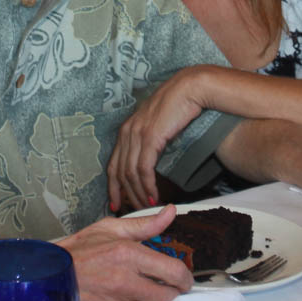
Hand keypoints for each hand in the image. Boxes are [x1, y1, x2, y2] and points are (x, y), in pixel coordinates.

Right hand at [58, 204, 191, 300]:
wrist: (49, 275)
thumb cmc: (80, 250)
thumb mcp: (111, 229)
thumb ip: (145, 224)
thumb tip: (171, 212)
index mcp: (128, 254)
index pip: (174, 272)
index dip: (185, 278)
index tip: (184, 279)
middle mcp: (124, 281)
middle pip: (168, 299)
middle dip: (175, 296)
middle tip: (172, 291)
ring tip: (155, 300)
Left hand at [106, 69, 205, 211]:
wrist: (189, 88)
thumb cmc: (177, 105)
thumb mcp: (156, 124)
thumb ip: (148, 139)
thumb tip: (150, 159)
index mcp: (126, 129)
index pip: (112, 164)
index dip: (113, 186)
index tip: (116, 203)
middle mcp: (127, 132)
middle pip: (119, 172)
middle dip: (125, 195)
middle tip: (133, 212)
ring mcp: (137, 134)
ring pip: (130, 173)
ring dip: (138, 194)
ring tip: (146, 208)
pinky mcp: (150, 137)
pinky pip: (144, 169)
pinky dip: (147, 186)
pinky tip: (153, 197)